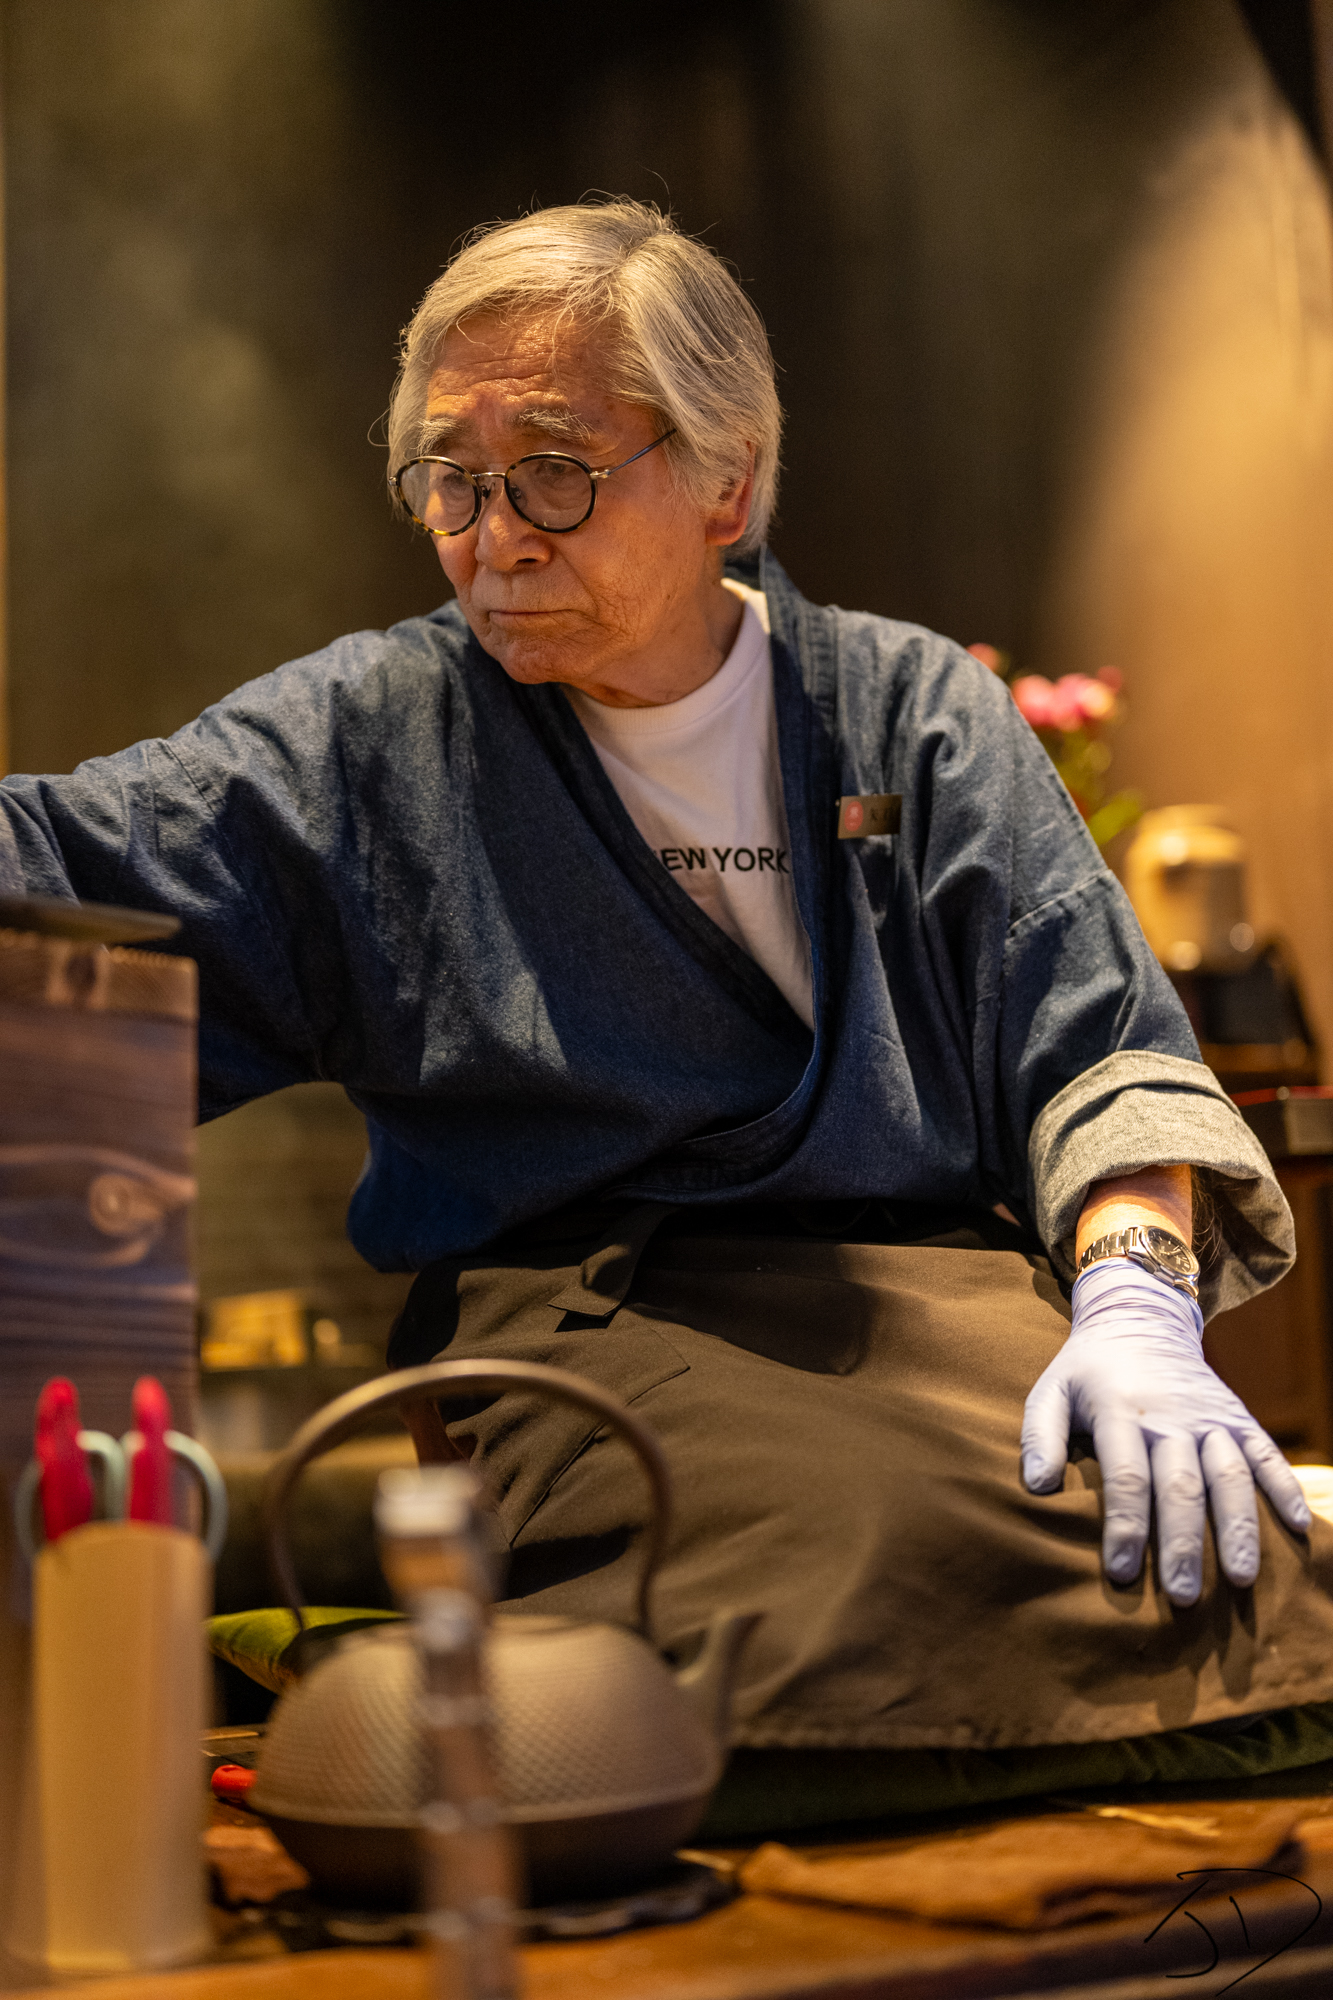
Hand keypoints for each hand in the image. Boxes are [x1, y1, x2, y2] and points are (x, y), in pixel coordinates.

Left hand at [1020, 1259, 1310, 1605]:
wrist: (1140, 1319)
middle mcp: (1170, 1416)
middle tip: (1181, 1596)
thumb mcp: (1050, 1391)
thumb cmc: (1087, 1371)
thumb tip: (1036, 1488)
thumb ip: (1040, 1437)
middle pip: (1181, 1485)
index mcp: (1120, 1410)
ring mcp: (1208, 1417)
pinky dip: (1284, 1487)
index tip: (1121, 1574)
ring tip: (1240, 1578)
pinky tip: (1297, 1529)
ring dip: (1237, 1527)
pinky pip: (1265, 1453)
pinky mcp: (1237, 1417)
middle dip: (1182, 1543)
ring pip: (1228, 1474)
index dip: (1125, 1526)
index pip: (1126, 1476)